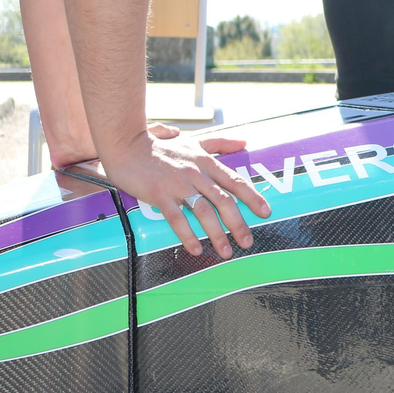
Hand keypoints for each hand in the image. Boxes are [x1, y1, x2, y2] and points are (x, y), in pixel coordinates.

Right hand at [94, 131, 271, 257]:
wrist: (127, 142)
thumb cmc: (161, 144)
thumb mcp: (195, 140)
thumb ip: (221, 144)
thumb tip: (245, 142)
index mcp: (207, 163)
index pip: (236, 181)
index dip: (253, 198)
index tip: (266, 213)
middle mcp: (197, 174)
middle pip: (224, 201)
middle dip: (238, 224)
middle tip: (247, 242)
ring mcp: (178, 184)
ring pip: (204, 212)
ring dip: (217, 234)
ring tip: (226, 252)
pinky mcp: (159, 194)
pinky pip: (177, 218)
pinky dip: (188, 235)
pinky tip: (196, 249)